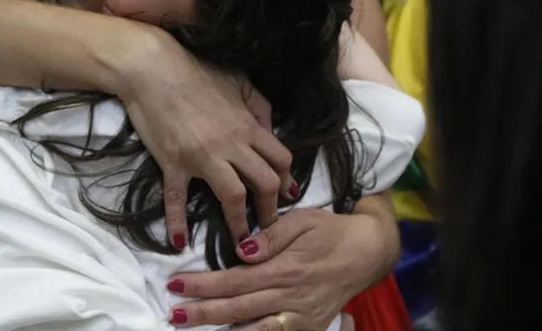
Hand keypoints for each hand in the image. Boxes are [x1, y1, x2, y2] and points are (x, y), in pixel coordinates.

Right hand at [120, 36, 293, 246]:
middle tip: (269, 225)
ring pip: (233, 195)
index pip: (280, 159)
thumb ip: (259, 106)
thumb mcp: (238, 80)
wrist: (153, 68)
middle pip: (265, 182)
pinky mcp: (173, 163)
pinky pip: (177, 199)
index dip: (287, 180)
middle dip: (271, 208)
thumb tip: (271, 130)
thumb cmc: (196, 70)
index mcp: (247, 125)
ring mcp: (202, 156)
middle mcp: (231, 144)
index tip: (286, 195)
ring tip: (242, 241)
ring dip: (240, 222)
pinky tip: (180, 243)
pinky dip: (178, 223)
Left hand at [166, 207, 395, 329]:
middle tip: (172, 313)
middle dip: (202, 313)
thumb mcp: (302, 220)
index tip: (175, 283)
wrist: (369, 252)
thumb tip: (242, 251)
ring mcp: (301, 318)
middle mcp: (291, 297)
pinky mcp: (309, 328)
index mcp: (286, 269)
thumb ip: (271, 236)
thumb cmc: (331, 231)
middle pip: (237, 310)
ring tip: (190, 326)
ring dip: (220, 330)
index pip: (235, 280)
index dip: (203, 284)